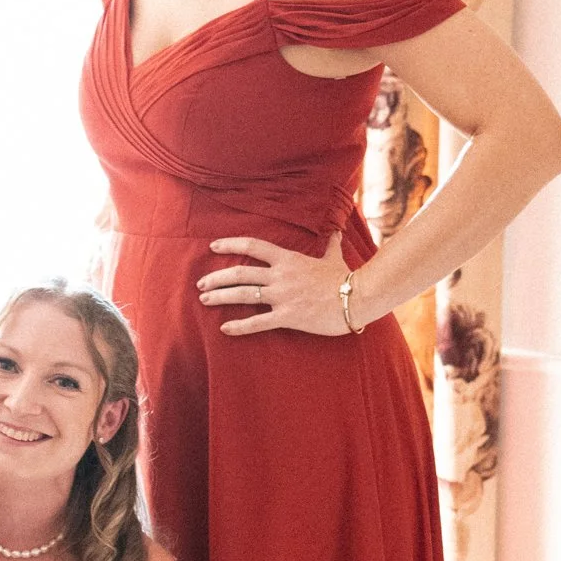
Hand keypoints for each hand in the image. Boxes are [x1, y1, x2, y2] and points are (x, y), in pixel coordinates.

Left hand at [196, 229, 351, 336]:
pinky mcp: (288, 316)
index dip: (230, 244)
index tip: (213, 246)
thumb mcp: (335, 257)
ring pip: (244, 294)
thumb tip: (337, 231)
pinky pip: (258, 322)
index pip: (253, 246)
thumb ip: (331, 244)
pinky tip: (224, 328)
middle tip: (201, 284)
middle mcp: (281, 275)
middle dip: (217, 278)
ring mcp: (283, 296)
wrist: (358, 297)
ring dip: (220, 297)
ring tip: (204, 300)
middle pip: (240, 272)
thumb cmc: (346, 278)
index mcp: (288, 259)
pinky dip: (239, 326)